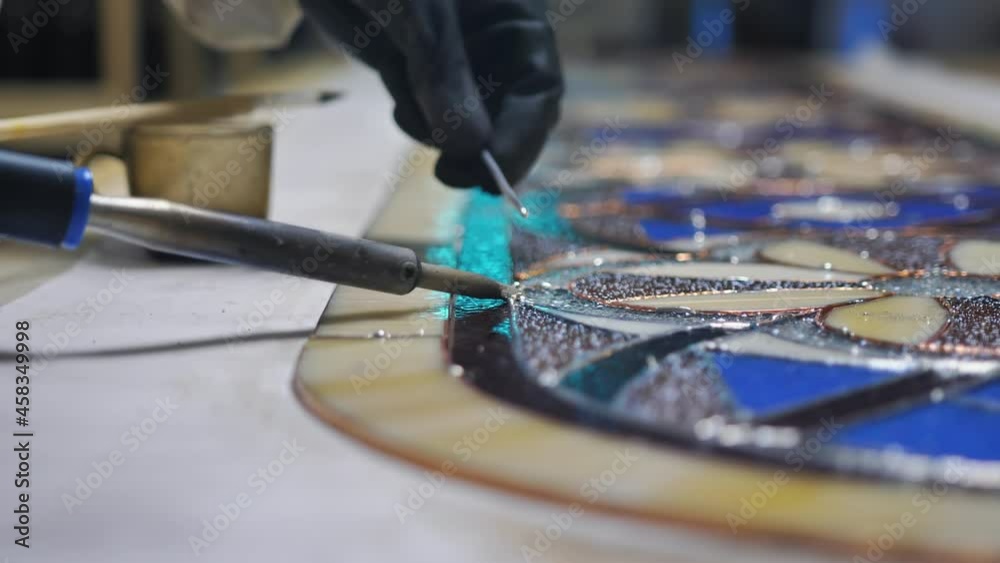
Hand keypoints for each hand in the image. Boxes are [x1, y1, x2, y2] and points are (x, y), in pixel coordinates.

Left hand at [300, 0, 563, 192]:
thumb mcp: (420, 12)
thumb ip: (444, 73)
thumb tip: (471, 146)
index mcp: (515, 17)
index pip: (539, 88)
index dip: (522, 137)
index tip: (493, 176)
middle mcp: (495, 43)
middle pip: (511, 115)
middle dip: (480, 148)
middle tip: (448, 175)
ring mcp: (457, 61)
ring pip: (466, 125)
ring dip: (436, 128)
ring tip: (404, 93)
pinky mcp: (421, 71)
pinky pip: (429, 114)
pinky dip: (413, 114)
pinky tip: (393, 78)